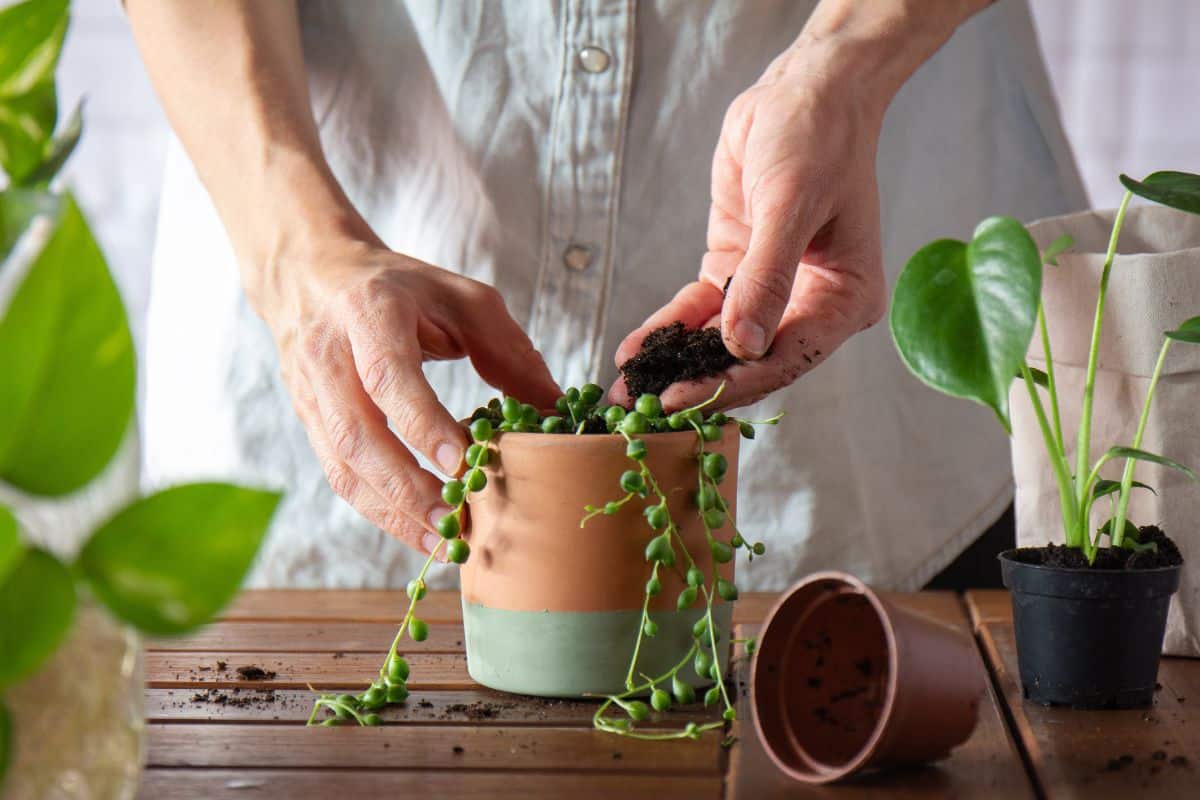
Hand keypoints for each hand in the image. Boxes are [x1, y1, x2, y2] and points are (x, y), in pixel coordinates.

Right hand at [259, 238, 559, 555]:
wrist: (315, 275)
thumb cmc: (402, 288)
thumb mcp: (461, 298)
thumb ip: (507, 350)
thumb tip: (552, 408)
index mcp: (369, 312)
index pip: (389, 376)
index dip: (422, 423)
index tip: (461, 463)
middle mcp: (328, 355)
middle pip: (357, 434)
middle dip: (406, 487)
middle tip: (454, 520)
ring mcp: (310, 393)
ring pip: (342, 466)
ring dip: (391, 512)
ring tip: (441, 542)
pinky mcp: (307, 422)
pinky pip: (339, 476)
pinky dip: (378, 510)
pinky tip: (417, 530)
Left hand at [611, 45, 888, 409]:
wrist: (804, 92)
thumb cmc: (817, 139)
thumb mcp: (792, 204)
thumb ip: (767, 278)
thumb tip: (743, 346)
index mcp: (844, 300)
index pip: (785, 358)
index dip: (730, 382)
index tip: (680, 399)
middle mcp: (810, 305)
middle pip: (749, 361)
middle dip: (696, 383)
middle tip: (640, 410)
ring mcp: (771, 291)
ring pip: (719, 342)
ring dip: (675, 363)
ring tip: (626, 390)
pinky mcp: (736, 272)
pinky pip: (700, 311)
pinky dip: (669, 328)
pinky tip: (635, 349)